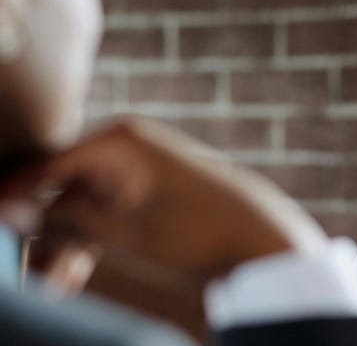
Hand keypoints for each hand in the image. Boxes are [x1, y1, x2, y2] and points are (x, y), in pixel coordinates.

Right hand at [0, 117, 326, 286]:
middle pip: (58, 189)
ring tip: (54, 288)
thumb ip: (64, 221)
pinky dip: (87, 242)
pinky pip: (102, 213)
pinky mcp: (143, 191)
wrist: (260, 240)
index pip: (43, 168)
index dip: (12, 202)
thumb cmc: (195, 232)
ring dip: (61, 246)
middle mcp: (123, 146)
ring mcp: (134, 168)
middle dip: (39, 234)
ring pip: (78, 207)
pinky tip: (71, 278)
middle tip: (30, 279)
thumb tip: (10, 210)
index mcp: (117, 140)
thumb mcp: (123, 234)